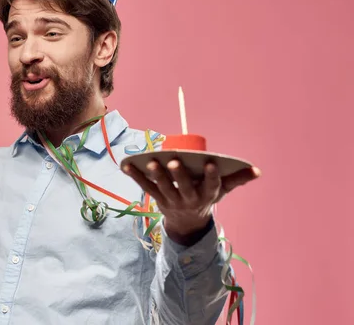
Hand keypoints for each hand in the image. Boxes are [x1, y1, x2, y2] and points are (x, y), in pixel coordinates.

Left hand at [122, 159, 260, 244]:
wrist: (188, 223)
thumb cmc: (205, 197)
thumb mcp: (221, 191)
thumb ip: (236, 179)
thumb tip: (256, 171)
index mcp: (207, 195)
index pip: (211, 186)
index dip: (211, 176)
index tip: (210, 163)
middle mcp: (189, 199)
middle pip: (184, 187)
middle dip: (179, 175)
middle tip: (173, 161)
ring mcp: (171, 200)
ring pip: (163, 188)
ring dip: (156, 176)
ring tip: (150, 162)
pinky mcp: (157, 200)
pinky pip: (145, 187)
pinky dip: (135, 176)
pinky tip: (126, 165)